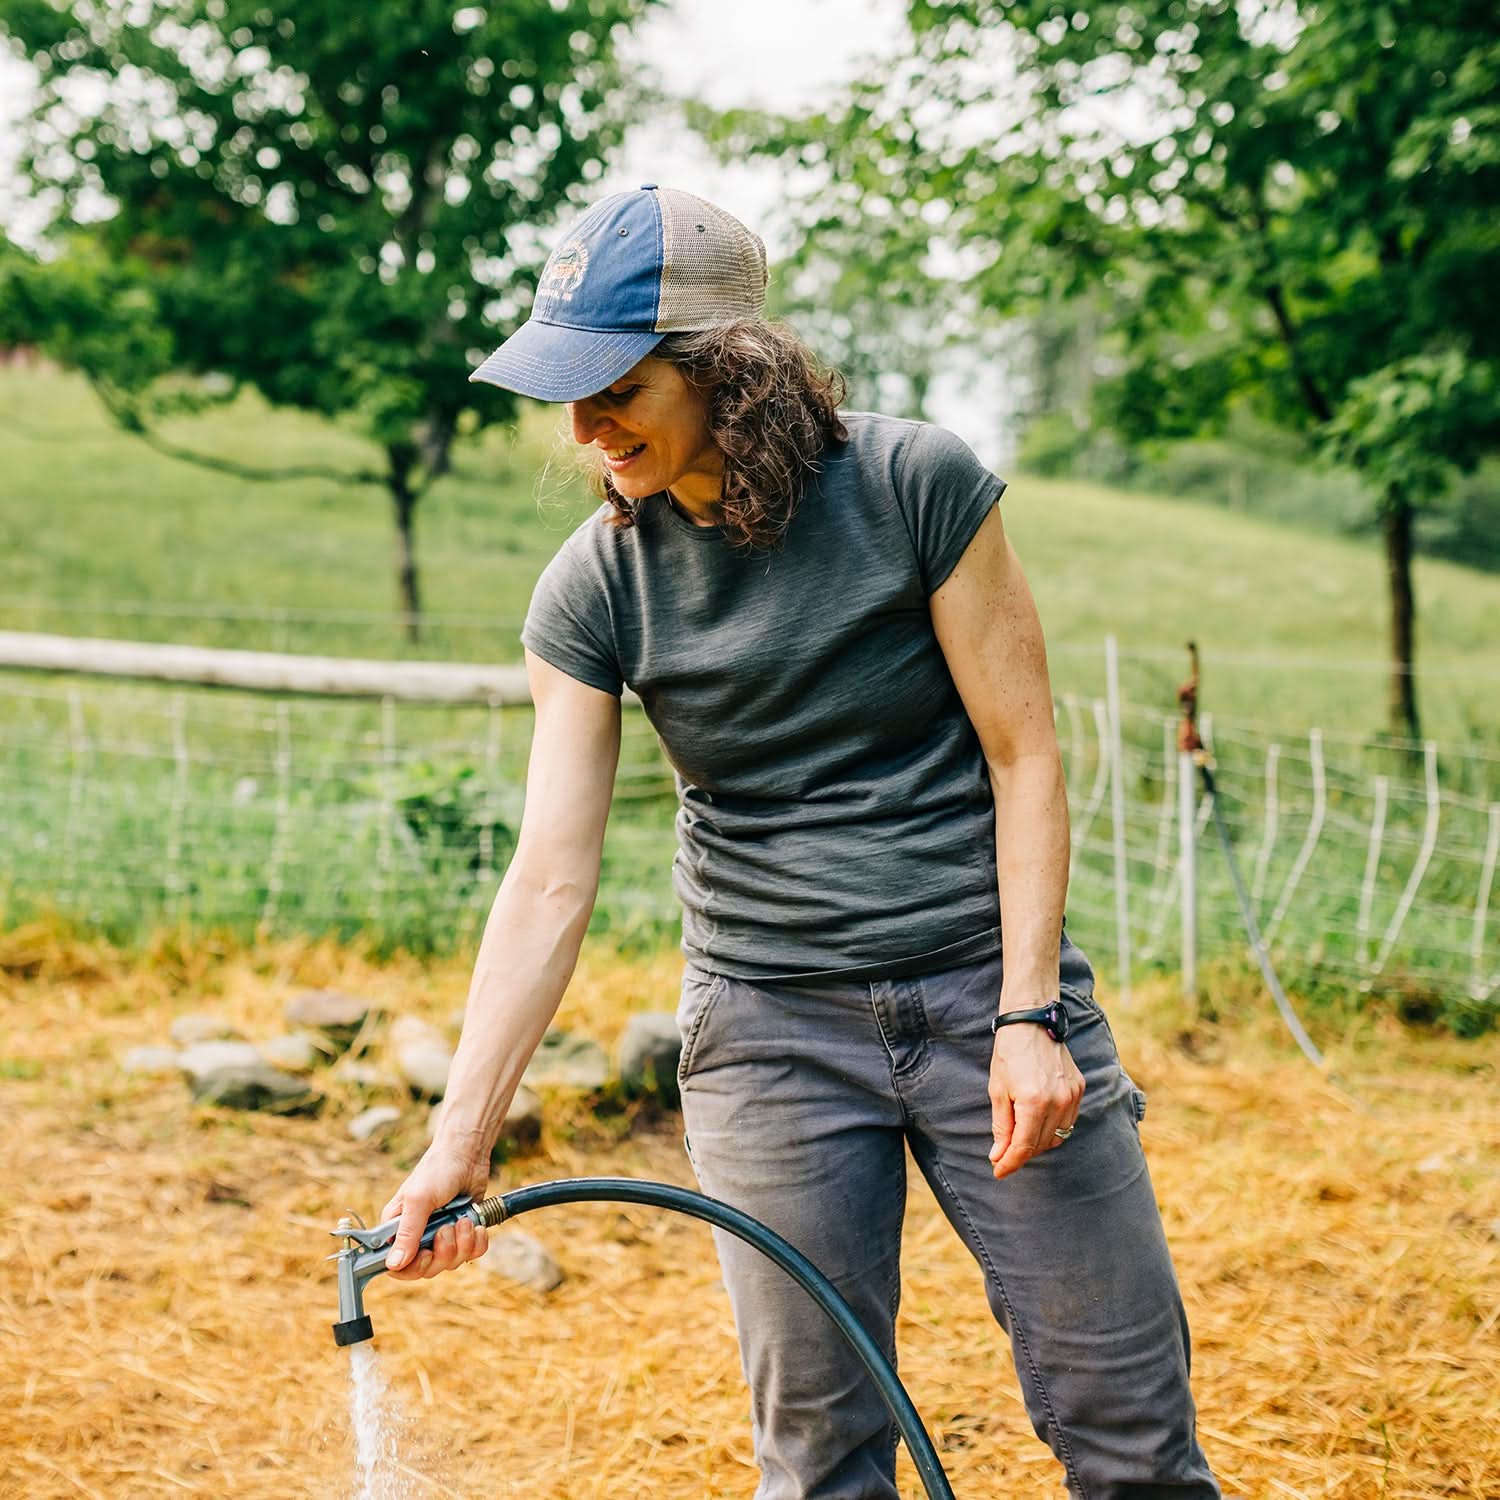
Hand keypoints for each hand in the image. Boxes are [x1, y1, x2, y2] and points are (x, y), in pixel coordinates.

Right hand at [379, 1143, 490, 1280]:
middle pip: (427, 1268)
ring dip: (462, 1243)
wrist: (468, 1154)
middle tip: (448, 1229)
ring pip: (451, 1262)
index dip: (412, 1268)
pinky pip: (471, 1254)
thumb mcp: (419, 1199)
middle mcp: (418, 1235)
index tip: (426, 1254)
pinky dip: (477, 1242)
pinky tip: (477, 1225)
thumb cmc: (438, 1169)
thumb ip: (408, 1233)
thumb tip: (393, 1265)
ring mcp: (441, 1236)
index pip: (396, 1266)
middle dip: (443, 1252)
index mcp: (398, 1228)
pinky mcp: (463, 1233)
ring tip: (464, 1220)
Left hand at [987, 1020, 1084, 1179]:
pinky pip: (1068, 1121)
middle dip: (1022, 1153)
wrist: (1031, 1021)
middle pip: (1041, 1145)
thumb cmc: (1009, 1053)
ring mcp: (1072, 1095)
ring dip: (1038, 1143)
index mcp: (1034, 1101)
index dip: (1010, 1163)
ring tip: (1020, 1137)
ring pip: (1058, 1137)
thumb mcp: (998, 1090)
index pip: (1024, 1146)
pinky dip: (1053, 1128)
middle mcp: (1058, 1101)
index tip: (998, 1172)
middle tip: (1004, 1154)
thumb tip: (999, 1155)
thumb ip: (1002, 1126)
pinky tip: (1038, 1122)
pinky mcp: (1079, 1088)